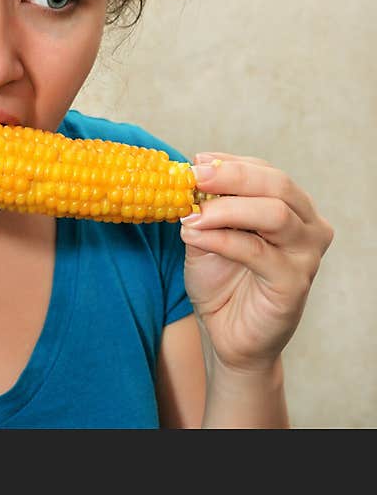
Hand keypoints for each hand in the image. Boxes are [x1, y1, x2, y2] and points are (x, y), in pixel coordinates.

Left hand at [179, 152, 333, 375]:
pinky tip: (194, 236)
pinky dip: (221, 238)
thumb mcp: (205, 234)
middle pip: (277, 185)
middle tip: (193, 178)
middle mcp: (308, 226)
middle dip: (231, 177)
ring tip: (190, 215)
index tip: (195, 161)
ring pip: (274, 213)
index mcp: (290, 208)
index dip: (230, 164)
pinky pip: (256, 251)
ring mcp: (306, 255)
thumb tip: (187, 177)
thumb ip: (203, 208)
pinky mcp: (295, 282)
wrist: (226, 333)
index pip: (265, 172)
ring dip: (225, 209)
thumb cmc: (220, 281)